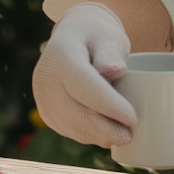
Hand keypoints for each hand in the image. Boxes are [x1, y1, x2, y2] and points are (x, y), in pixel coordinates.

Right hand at [32, 1, 136, 147]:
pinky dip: (87, 135)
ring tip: (122, 137)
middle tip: (130, 135)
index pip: (84, 86)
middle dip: (105, 130)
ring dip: (96, 136)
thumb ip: (111, 53)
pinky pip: (66, 129)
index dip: (108, 106)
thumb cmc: (97, 35)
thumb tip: (114, 70)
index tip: (131, 117)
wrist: (74, 36)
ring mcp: (42, 96)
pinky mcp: (45, 110)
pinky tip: (104, 135)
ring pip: (70, 126)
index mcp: (62, 55)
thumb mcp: (108, 36)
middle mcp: (46, 77)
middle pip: (75, 112)